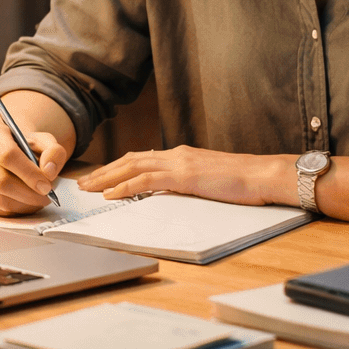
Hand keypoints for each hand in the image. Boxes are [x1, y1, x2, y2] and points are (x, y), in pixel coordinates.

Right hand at [0, 120, 68, 215]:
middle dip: (27, 193)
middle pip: (0, 180)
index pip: (7, 155)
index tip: (47, 186)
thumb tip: (48, 171)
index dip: (29, 174)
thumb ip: (53, 152)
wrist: (8, 154)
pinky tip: (22, 203)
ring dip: (22, 204)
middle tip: (45, 197)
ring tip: (37, 200)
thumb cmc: (25, 148)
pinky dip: (11, 211)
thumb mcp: (44, 142)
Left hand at [77, 146, 291, 205]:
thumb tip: (176, 193)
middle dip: (104, 170)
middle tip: (84, 182)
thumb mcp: (210, 180)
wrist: (264, 175)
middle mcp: (176, 154)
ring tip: (88, 188)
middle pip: (130, 160)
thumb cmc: (244, 182)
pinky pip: (146, 181)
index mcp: (182, 155)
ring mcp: (179, 163)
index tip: (101, 177)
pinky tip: (111, 194)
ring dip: (107, 178)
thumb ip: (191, 182)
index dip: (118, 167)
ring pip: (132, 167)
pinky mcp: (184, 176)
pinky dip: (125, 186)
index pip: (142, 158)